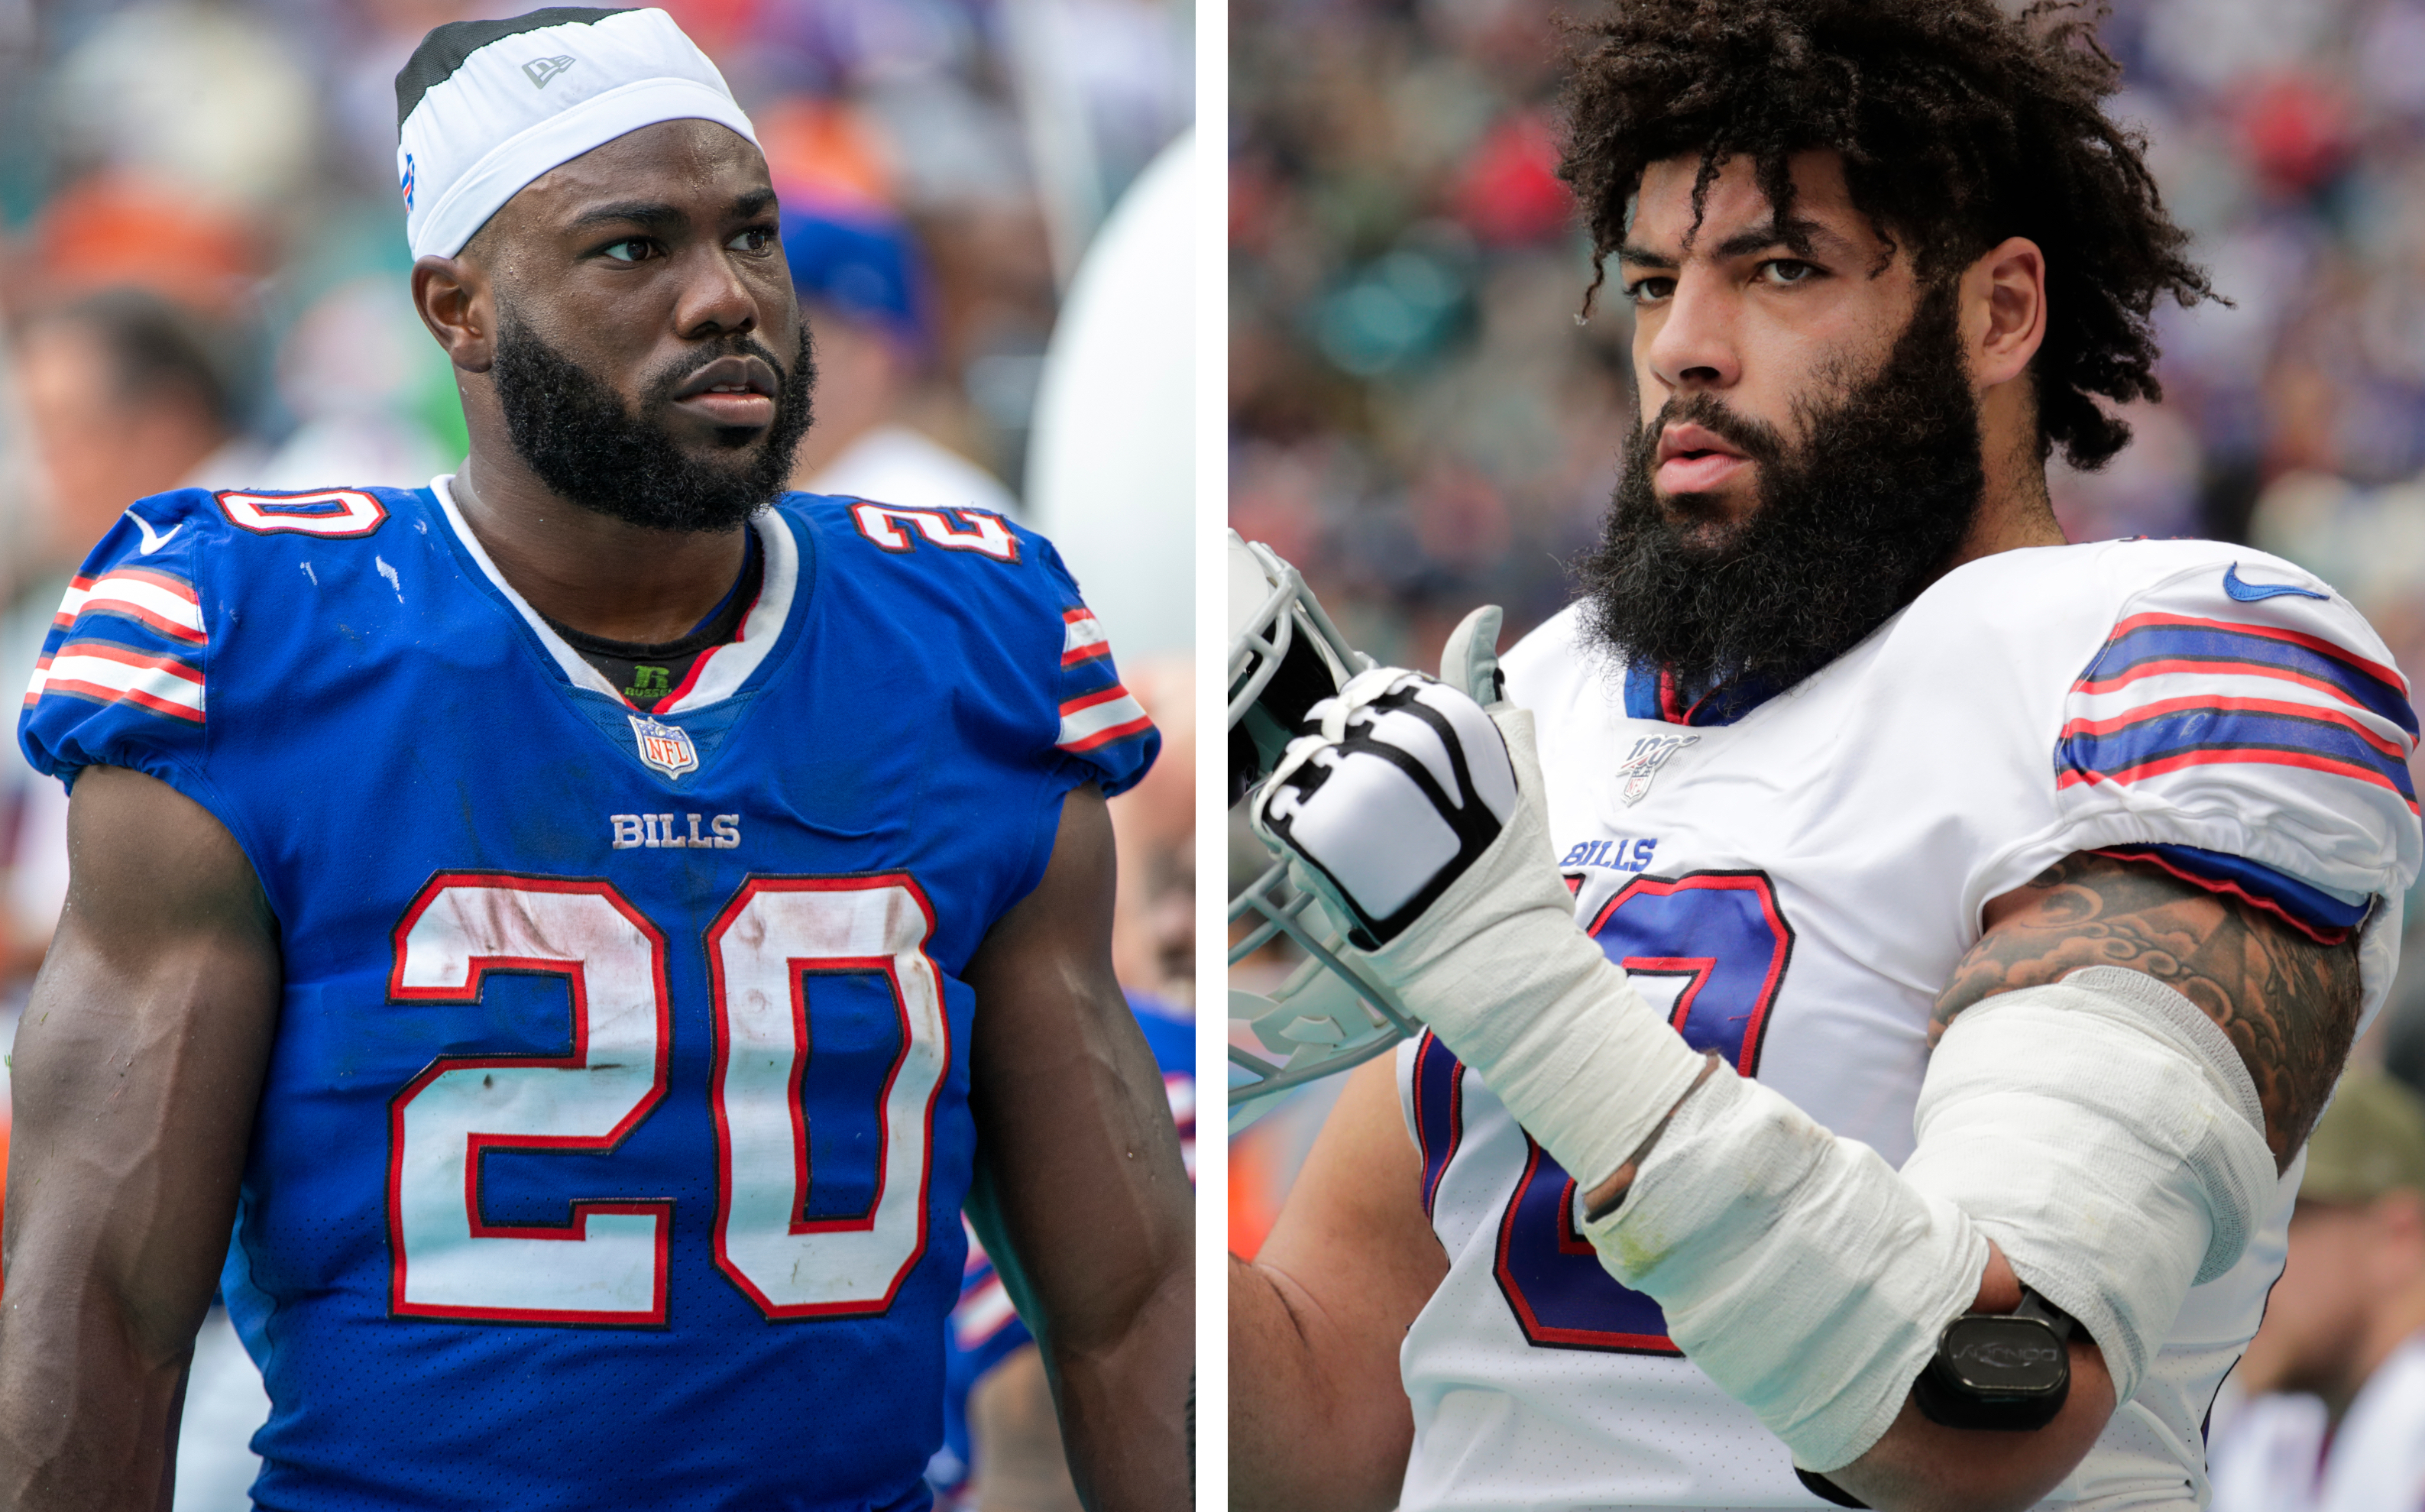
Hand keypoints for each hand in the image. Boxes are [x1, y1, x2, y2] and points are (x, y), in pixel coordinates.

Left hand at [1251, 668, 1517, 946]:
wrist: (1495, 944)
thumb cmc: (1505, 855)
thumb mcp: (1510, 755)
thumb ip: (1483, 681)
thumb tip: (1482, 616)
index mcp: (1443, 714)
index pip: (1377, 686)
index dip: (1373, 723)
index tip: (1387, 758)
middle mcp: (1398, 743)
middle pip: (1332, 718)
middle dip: (1342, 754)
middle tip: (1372, 804)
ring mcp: (1356, 788)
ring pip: (1301, 759)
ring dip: (1314, 790)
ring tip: (1352, 831)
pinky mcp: (1320, 838)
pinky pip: (1277, 809)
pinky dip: (1290, 827)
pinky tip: (1322, 850)